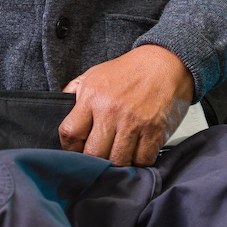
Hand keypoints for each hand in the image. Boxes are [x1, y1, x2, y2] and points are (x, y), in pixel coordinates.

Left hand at [59, 45, 194, 167]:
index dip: (70, 147)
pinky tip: (136, 153)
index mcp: (92, 96)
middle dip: (94, 160)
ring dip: (117, 163)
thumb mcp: (95, 74)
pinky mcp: (155, 131)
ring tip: (118, 155)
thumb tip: (60, 108)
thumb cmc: (128, 71)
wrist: (166, 63)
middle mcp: (111, 111)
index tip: (77, 149)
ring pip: (118, 161)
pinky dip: (138, 162)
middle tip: (99, 156)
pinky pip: (142, 160)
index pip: (70, 133)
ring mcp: (134, 123)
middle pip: (93, 154)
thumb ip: (74, 92)